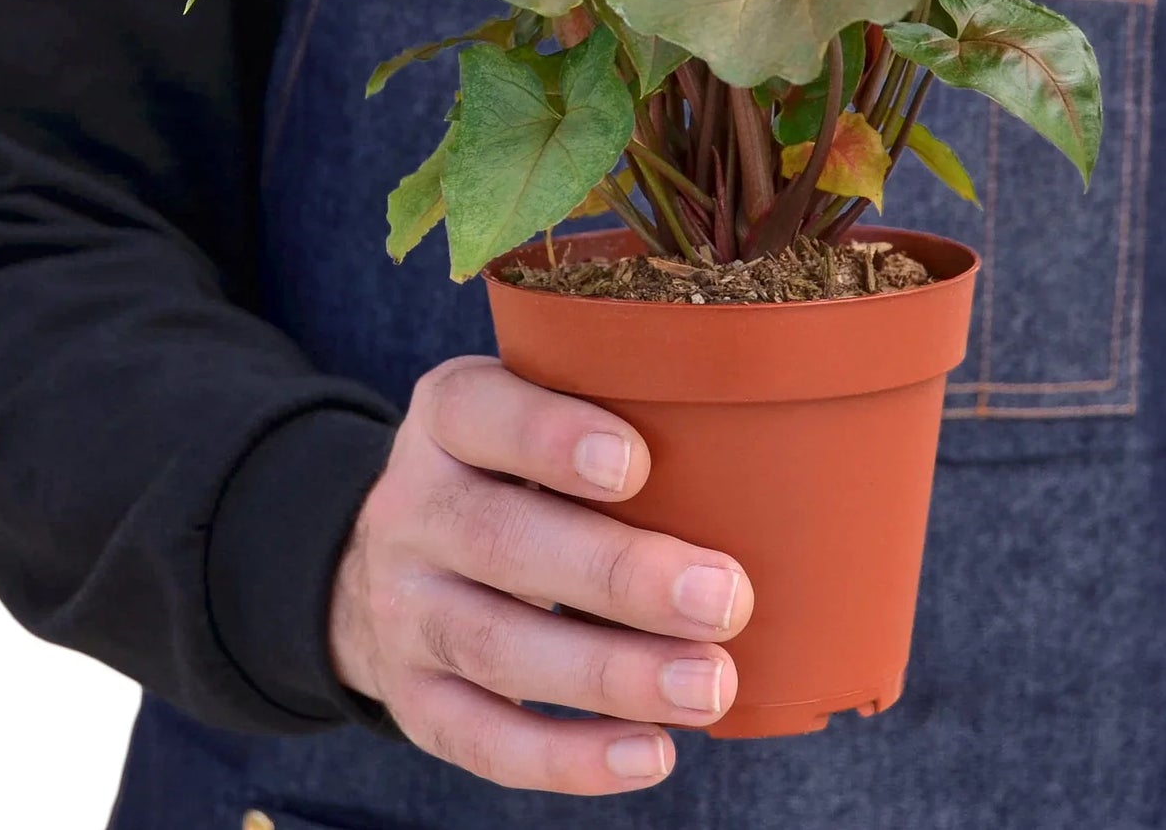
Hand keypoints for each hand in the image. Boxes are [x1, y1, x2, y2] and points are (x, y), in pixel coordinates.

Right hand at [328, 355, 753, 794]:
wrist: (397, 550)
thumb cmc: (520, 466)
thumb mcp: (539, 408)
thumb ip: (618, 409)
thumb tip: (767, 438)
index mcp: (447, 419)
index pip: (477, 410)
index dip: (549, 437)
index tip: (637, 464)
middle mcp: (411, 508)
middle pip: (499, 540)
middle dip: (618, 576)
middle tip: (725, 597)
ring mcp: (401, 608)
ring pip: (495, 645)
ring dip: (611, 674)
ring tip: (711, 685)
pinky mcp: (412, 696)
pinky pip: (481, 738)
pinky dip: (566, 758)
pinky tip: (652, 753)